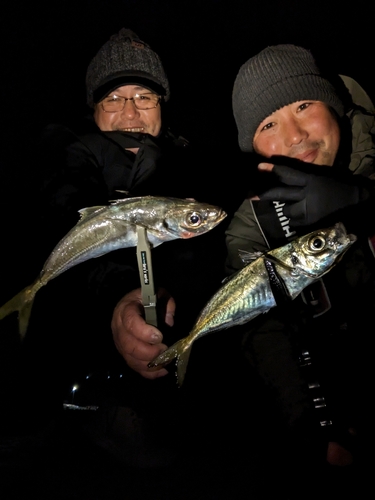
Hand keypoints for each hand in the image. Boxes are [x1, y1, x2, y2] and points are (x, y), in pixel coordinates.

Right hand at [111, 287, 175, 378]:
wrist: (131, 304)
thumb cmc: (146, 299)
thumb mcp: (157, 294)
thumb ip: (166, 303)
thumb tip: (169, 322)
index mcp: (125, 310)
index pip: (130, 323)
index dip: (144, 332)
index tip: (160, 336)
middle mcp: (119, 328)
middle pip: (129, 345)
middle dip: (148, 351)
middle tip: (165, 349)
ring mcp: (119, 342)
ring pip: (130, 359)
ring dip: (149, 363)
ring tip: (165, 360)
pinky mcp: (124, 353)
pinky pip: (134, 366)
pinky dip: (148, 372)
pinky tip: (161, 370)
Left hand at [253, 162, 370, 226]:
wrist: (355, 201)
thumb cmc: (336, 186)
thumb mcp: (319, 177)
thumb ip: (302, 178)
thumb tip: (281, 178)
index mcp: (310, 179)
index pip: (288, 173)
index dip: (272, 170)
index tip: (259, 167)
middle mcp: (307, 194)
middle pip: (280, 193)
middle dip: (262, 193)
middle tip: (248, 195)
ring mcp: (308, 209)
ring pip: (285, 210)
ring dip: (288, 209)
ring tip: (299, 207)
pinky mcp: (310, 222)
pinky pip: (293, 222)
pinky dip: (295, 220)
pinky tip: (303, 217)